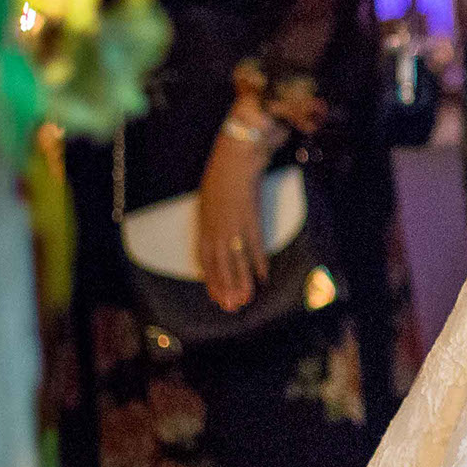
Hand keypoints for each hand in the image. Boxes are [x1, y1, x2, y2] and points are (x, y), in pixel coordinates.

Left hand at [194, 120, 280, 309]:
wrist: (235, 160)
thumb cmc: (220, 177)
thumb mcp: (208, 203)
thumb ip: (211, 223)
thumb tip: (217, 240)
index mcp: (204, 226)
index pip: (206, 261)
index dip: (212, 281)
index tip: (217, 297)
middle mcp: (217, 230)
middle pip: (221, 265)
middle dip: (226, 288)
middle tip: (231, 307)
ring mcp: (234, 226)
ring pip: (237, 260)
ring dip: (241, 281)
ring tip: (246, 299)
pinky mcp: (251, 219)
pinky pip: (254, 245)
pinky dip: (258, 261)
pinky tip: (262, 276)